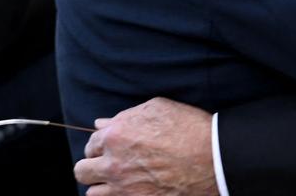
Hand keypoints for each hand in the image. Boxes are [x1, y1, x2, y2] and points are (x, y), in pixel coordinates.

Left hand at [75, 97, 216, 195]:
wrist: (213, 157)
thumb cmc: (188, 128)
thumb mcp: (159, 108)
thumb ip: (126, 115)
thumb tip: (101, 124)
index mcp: (116, 135)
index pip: (90, 144)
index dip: (101, 144)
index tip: (112, 146)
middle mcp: (113, 163)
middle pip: (82, 170)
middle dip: (92, 165)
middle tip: (110, 163)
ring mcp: (122, 187)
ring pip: (91, 192)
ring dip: (101, 185)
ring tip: (118, 179)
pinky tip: (130, 188)